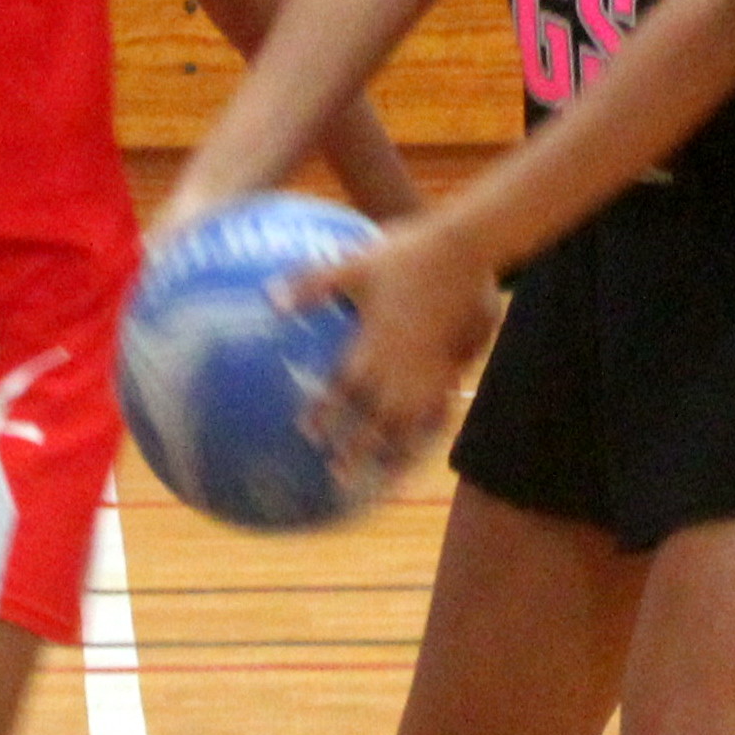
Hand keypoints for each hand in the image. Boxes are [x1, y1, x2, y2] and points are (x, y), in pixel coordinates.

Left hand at [284, 215, 499, 482]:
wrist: (464, 250)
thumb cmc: (408, 254)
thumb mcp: (353, 263)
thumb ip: (312, 285)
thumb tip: (270, 300)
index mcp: (373, 346)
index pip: (343, 390)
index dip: (324, 414)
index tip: (308, 434)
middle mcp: (402, 368)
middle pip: (376, 422)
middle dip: (357, 452)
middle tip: (340, 478)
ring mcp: (432, 373)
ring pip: (412, 427)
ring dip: (397, 456)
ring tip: (390, 483)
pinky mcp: (457, 367)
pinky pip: (444, 410)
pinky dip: (432, 434)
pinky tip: (429, 447)